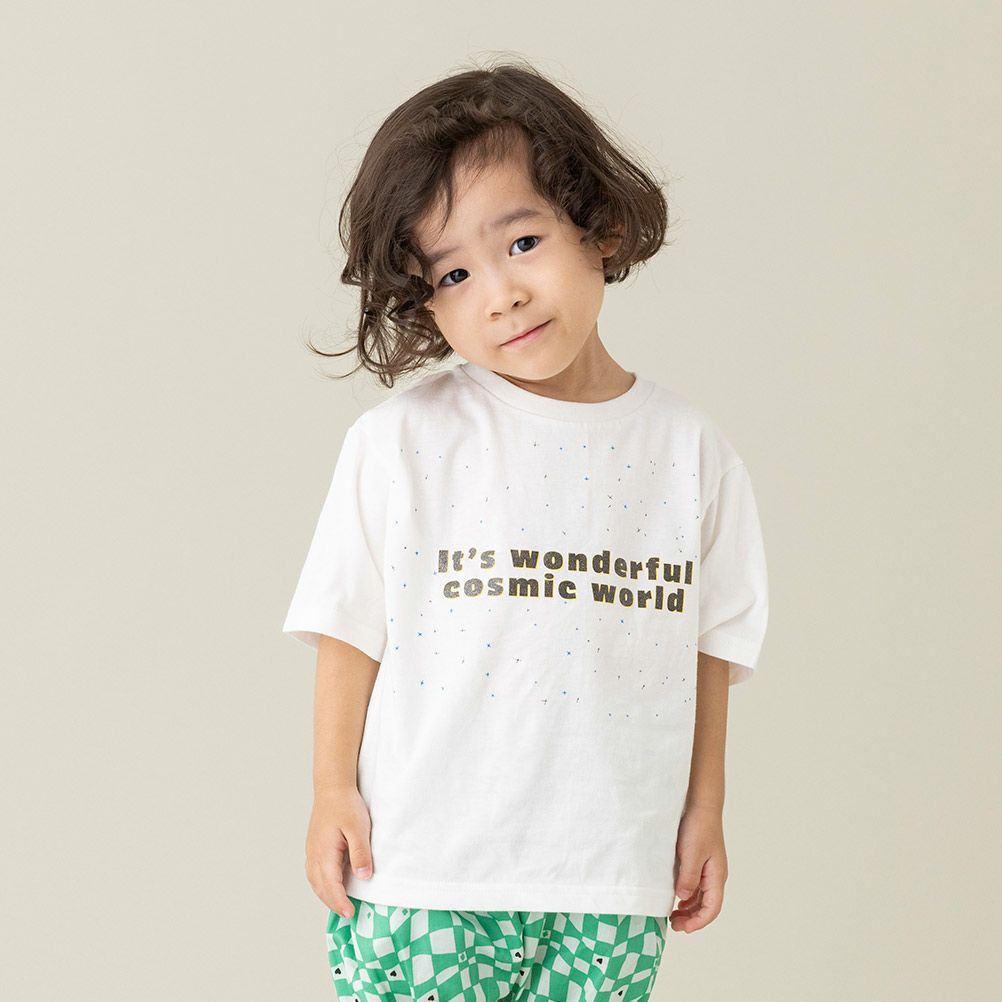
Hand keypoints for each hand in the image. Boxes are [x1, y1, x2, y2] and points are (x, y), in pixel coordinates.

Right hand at [305, 785, 373, 918]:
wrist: (332, 787)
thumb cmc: (345, 805)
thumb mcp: (358, 829)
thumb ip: (360, 853)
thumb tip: (363, 877)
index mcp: (324, 853)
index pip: (331, 886)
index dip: (340, 902)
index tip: (350, 913)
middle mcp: (314, 855)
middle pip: (320, 888)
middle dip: (333, 903)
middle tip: (348, 913)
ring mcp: (312, 851)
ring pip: (315, 881)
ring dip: (326, 894)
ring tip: (340, 903)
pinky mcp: (314, 846)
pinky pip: (314, 872)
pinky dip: (322, 883)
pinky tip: (331, 883)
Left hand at [669, 804, 726, 933]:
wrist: (700, 804)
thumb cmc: (698, 827)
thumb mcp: (691, 854)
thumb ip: (688, 878)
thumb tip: (683, 899)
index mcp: (716, 876)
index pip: (712, 908)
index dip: (698, 922)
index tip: (682, 928)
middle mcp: (714, 875)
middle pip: (707, 905)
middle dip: (692, 919)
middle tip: (674, 925)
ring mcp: (708, 868)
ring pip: (701, 897)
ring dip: (689, 909)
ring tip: (673, 915)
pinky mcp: (699, 861)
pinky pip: (695, 885)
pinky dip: (687, 896)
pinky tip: (676, 897)